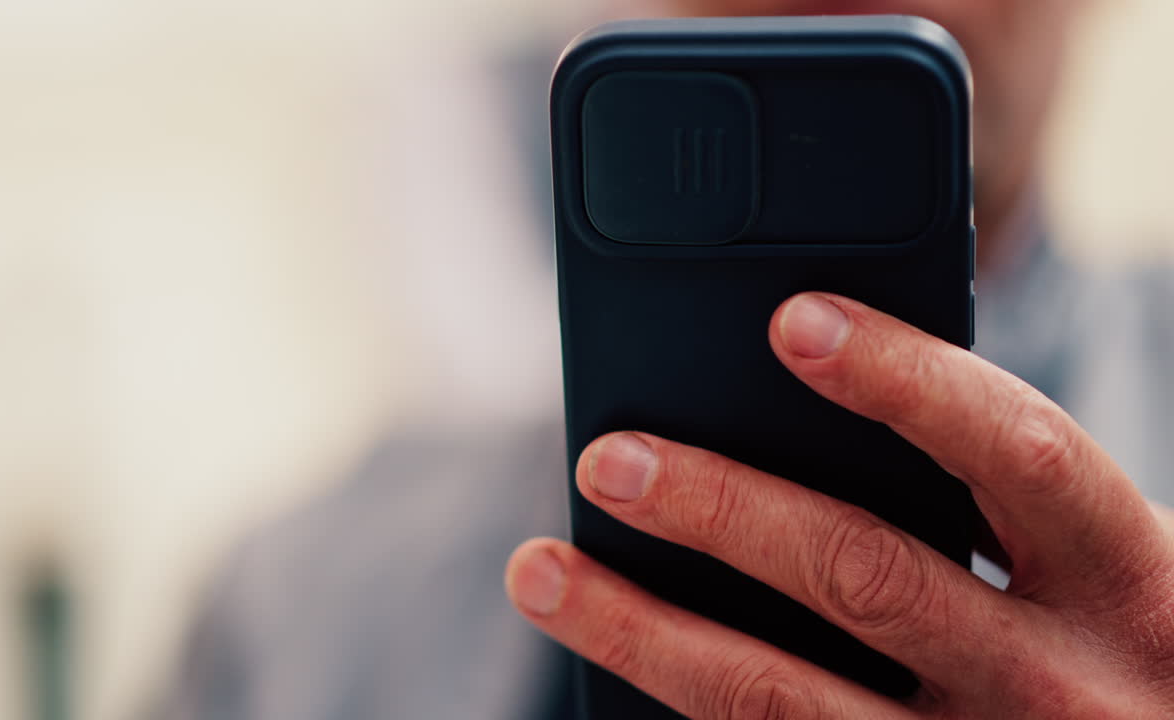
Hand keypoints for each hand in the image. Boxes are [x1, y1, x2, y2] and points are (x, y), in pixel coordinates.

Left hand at [506, 292, 1173, 718]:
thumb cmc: (1116, 644)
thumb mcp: (1100, 567)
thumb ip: (998, 498)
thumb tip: (804, 393)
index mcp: (1129, 576)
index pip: (1022, 453)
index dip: (907, 382)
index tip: (791, 320)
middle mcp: (1062, 684)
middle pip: (868, 578)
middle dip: (723, 512)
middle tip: (609, 459)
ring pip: (783, 700)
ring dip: (644, 633)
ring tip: (543, 572)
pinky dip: (675, 702)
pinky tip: (608, 661)